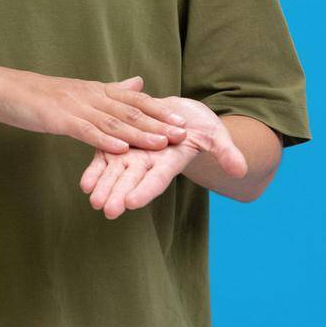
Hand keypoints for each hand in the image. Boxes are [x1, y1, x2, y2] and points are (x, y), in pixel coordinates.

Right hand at [0, 67, 189, 154]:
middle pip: (130, 110)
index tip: (183, 119)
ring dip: (139, 133)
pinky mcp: (58, 118)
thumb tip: (139, 83)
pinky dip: (105, 140)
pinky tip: (121, 148)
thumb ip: (110, 90)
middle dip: (158, 122)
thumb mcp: (79, 90)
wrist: (2, 89)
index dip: (159, 109)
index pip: (134, 99)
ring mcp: (74, 106)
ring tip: (161, 142)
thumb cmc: (38, 94)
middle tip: (183, 132)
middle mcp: (90, 95)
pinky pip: (86, 130)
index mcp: (95, 90)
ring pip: (113, 121)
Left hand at [79, 96, 246, 217]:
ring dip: (103, 186)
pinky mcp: (120, 143)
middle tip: (106, 210)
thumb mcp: (216, 136)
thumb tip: (241, 170)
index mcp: (170, 160)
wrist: (181, 115)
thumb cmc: (202, 128)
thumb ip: (226, 152)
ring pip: (115, 172)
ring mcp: (133, 154)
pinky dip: (95, 170)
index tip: (132, 202)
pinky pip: (105, 157)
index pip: (157, 178)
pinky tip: (84, 184)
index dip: (145, 189)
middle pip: (132, 179)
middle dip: (119, 194)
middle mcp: (149, 162)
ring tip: (92, 201)